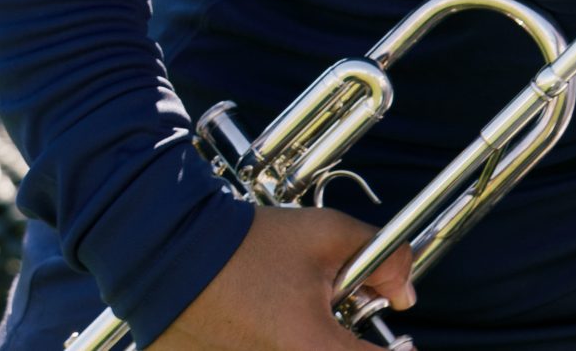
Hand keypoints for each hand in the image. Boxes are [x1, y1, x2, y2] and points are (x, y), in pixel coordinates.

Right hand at [145, 204, 415, 350]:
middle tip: (345, 316)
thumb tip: (406, 293)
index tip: (403, 342)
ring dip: (311, 340)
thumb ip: (385, 261)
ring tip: (293, 311)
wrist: (169, 250)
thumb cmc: (249, 245)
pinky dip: (274, 340)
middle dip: (347, 342)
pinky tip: (266, 319)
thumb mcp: (331, 237)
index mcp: (313, 350)